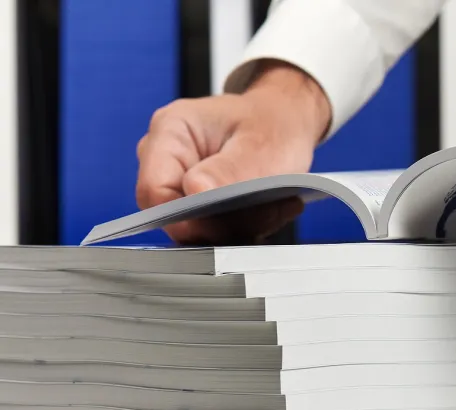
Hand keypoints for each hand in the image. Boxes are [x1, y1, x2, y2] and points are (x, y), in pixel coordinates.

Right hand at [136, 61, 331, 244]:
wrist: (293, 127)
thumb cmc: (276, 124)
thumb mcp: (261, 144)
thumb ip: (229, 170)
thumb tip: (196, 192)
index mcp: (171, 131)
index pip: (155, 190)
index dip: (186, 216)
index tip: (227, 222)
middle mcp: (169, 160)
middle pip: (175, 216)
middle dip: (224, 223)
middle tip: (268, 209)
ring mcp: (183, 185)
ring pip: (199, 229)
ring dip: (242, 226)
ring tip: (275, 204)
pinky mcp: (202, 206)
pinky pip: (217, 233)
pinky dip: (248, 228)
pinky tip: (272, 208)